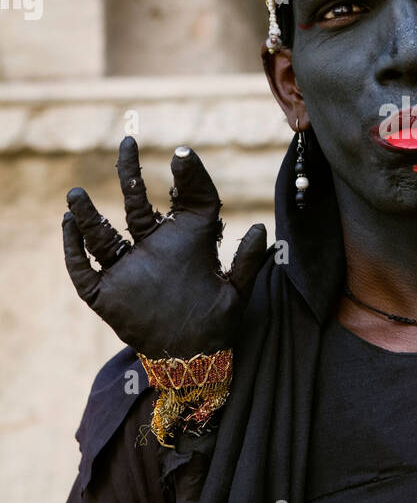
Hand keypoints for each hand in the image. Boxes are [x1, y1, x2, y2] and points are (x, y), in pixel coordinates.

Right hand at [62, 137, 267, 356]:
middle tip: (128, 142)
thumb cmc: (216, 322)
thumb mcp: (236, 289)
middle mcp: (150, 250)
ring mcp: (126, 271)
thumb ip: (247, 260)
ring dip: (89, 214)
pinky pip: (84, 269)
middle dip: (129, 174)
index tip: (181, 155)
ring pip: (103, 236)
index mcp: (179, 242)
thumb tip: (261, 226)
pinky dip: (74, 249)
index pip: (179, 202)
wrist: (194, 360)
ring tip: (76, 194)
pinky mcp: (106, 296)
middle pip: (135, 204)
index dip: (183, 179)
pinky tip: (69, 225)